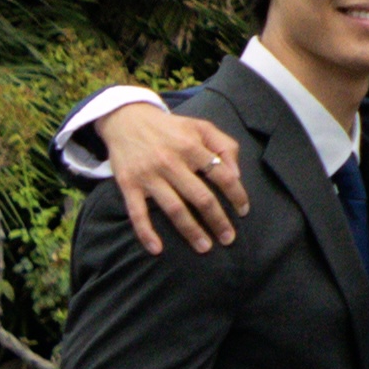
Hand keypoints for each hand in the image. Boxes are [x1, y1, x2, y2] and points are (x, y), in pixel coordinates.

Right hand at [101, 102, 247, 255]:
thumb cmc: (170, 128)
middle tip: (228, 238)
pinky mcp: (128, 184)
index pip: (223, 176)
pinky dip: (146, 232)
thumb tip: (236, 174)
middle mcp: (171, 162)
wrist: (126, 119)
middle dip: (218, 221)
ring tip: (205, 247)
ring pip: (174, 209)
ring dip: (191, 231)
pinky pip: (137, 213)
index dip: (237, 195)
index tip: (243, 211)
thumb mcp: (201, 127)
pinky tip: (157, 249)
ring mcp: (149, 175)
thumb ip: (225, 146)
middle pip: (201, 198)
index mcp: (192, 147)